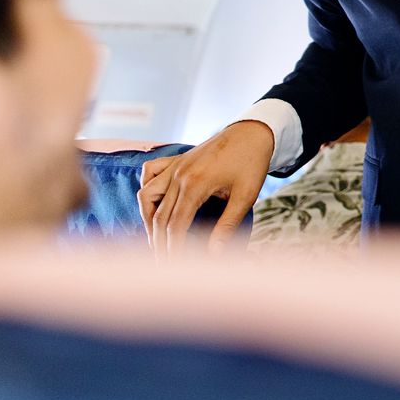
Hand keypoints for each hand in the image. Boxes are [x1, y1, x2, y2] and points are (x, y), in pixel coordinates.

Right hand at [136, 119, 272, 253]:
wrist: (253, 131)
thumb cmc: (252, 163)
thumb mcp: (246, 196)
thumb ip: (228, 226)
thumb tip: (215, 254)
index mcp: (195, 184)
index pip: (176, 226)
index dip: (173, 249)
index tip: (175, 268)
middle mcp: (178, 174)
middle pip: (159, 217)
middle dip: (159, 244)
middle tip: (164, 264)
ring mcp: (174, 165)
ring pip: (146, 196)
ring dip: (148, 220)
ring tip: (156, 241)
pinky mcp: (175, 159)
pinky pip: (149, 173)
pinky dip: (146, 190)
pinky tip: (153, 204)